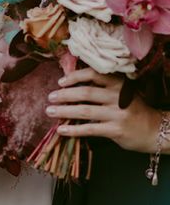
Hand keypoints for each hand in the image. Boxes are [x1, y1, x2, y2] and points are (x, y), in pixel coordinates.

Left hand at [46, 68, 161, 152]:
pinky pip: (90, 129)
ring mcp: (117, 114)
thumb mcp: (121, 94)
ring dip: (64, 111)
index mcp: (118, 84)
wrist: (155, 129)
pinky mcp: (116, 130)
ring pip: (85, 110)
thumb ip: (102, 88)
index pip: (94, 74)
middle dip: (65, 95)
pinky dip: (73, 130)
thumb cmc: (132, 110)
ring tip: (50, 111)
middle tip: (50, 97)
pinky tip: (61, 130)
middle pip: (86, 92)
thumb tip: (70, 86)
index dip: (75, 77)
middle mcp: (118, 97)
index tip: (61, 82)